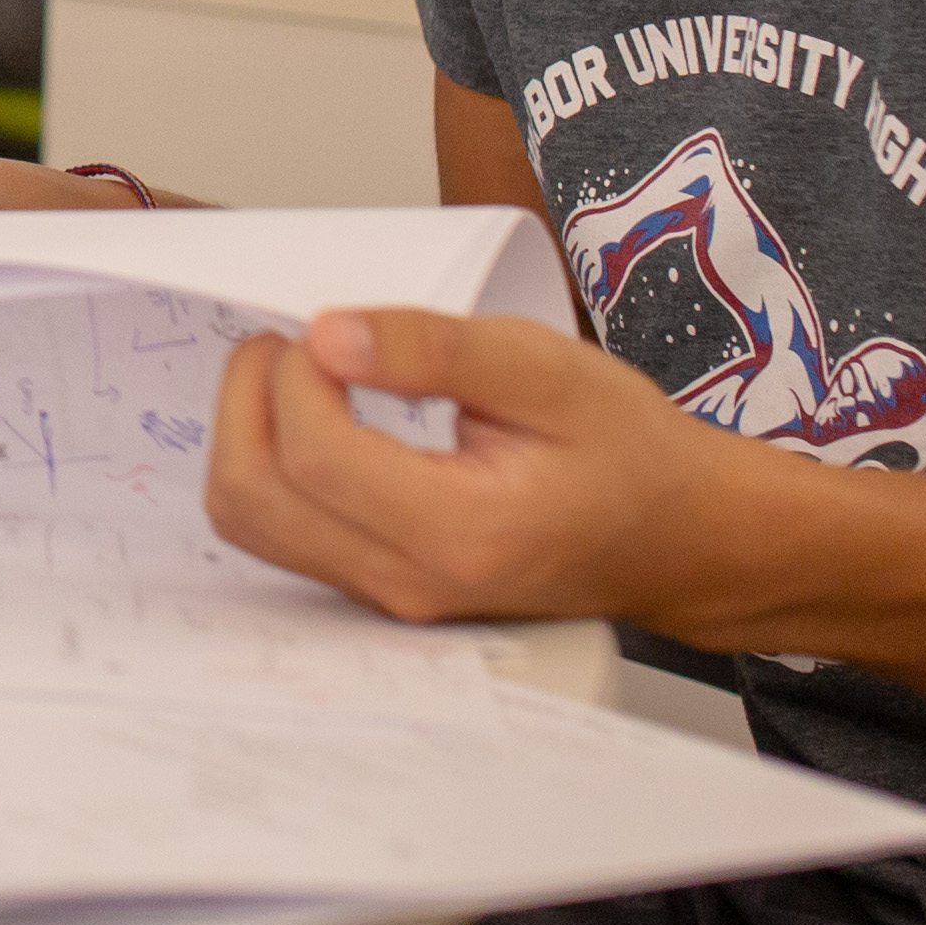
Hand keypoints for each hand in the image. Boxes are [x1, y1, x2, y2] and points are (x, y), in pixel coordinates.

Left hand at [200, 305, 727, 626]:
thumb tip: (327, 335)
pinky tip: (316, 419)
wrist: (679, 538)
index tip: (327, 327)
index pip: (312, 455)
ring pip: (251, 523)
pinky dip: (271, 469)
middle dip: (246, 399)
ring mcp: (391, 597)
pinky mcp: (382, 590)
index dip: (293, 375)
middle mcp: (412, 581)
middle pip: (252, 497)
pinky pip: (282, 534)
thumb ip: (433, 349)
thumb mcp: (546, 370)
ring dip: (246, 435)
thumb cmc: (628, 452)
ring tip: (299, 376)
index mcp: (458, 530)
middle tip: (289, 342)